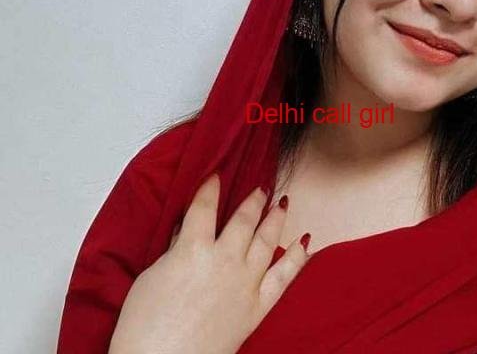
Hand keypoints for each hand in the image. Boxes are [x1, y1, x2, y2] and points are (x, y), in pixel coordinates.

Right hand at [108, 173, 310, 353]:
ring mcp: (245, 282)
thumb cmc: (146, 327)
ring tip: (282, 203)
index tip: (216, 175)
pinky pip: (285, 276)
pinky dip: (296, 258)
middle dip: (253, 200)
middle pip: (243, 220)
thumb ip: (175, 250)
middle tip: (260, 188)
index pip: (204, 207)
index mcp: (193, 249)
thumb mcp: (152, 277)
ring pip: (267, 240)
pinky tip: (304, 243)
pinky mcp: (258, 306)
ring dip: (275, 219)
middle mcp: (225, 260)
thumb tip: (187, 233)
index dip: (210, 188)